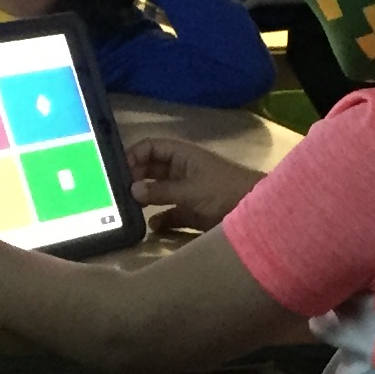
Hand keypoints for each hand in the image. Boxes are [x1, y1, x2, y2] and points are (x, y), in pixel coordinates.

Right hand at [128, 136, 260, 230]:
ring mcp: (187, 190)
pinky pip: (170, 212)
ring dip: (145, 198)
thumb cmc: (223, 192)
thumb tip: (132, 190)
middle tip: (117, 193)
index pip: (151, 147)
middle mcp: (182, 169)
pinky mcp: (192, 210)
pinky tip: (151, 227)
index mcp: (182, 155)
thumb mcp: (190, 191)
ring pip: (158, 190)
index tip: (118, 171)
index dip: (134, 155)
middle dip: (135, 178)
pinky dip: (160, 218)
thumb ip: (160, 191)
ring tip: (127, 209)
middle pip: (151, 168)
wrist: (257, 213)